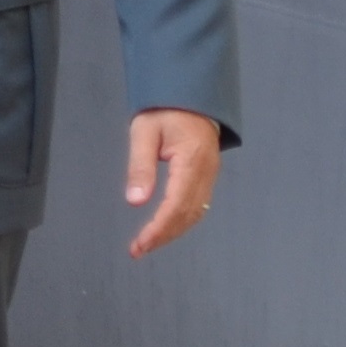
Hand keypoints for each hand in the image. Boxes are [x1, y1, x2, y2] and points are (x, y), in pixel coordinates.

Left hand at [125, 109, 222, 255]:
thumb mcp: (144, 133)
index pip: (176, 205)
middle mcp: (206, 174)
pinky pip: (197, 205)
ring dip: (172, 232)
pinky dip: (181, 221)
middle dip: (163, 236)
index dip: (159, 228)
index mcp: (192, 162)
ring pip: (195, 214)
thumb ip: (140, 166)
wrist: (191, 96)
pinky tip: (165, 228)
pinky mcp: (207, 176)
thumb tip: (135, 201)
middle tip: (138, 250)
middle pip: (188, 215)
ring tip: (147, 244)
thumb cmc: (164, 111)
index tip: (140, 244)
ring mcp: (210, 176)